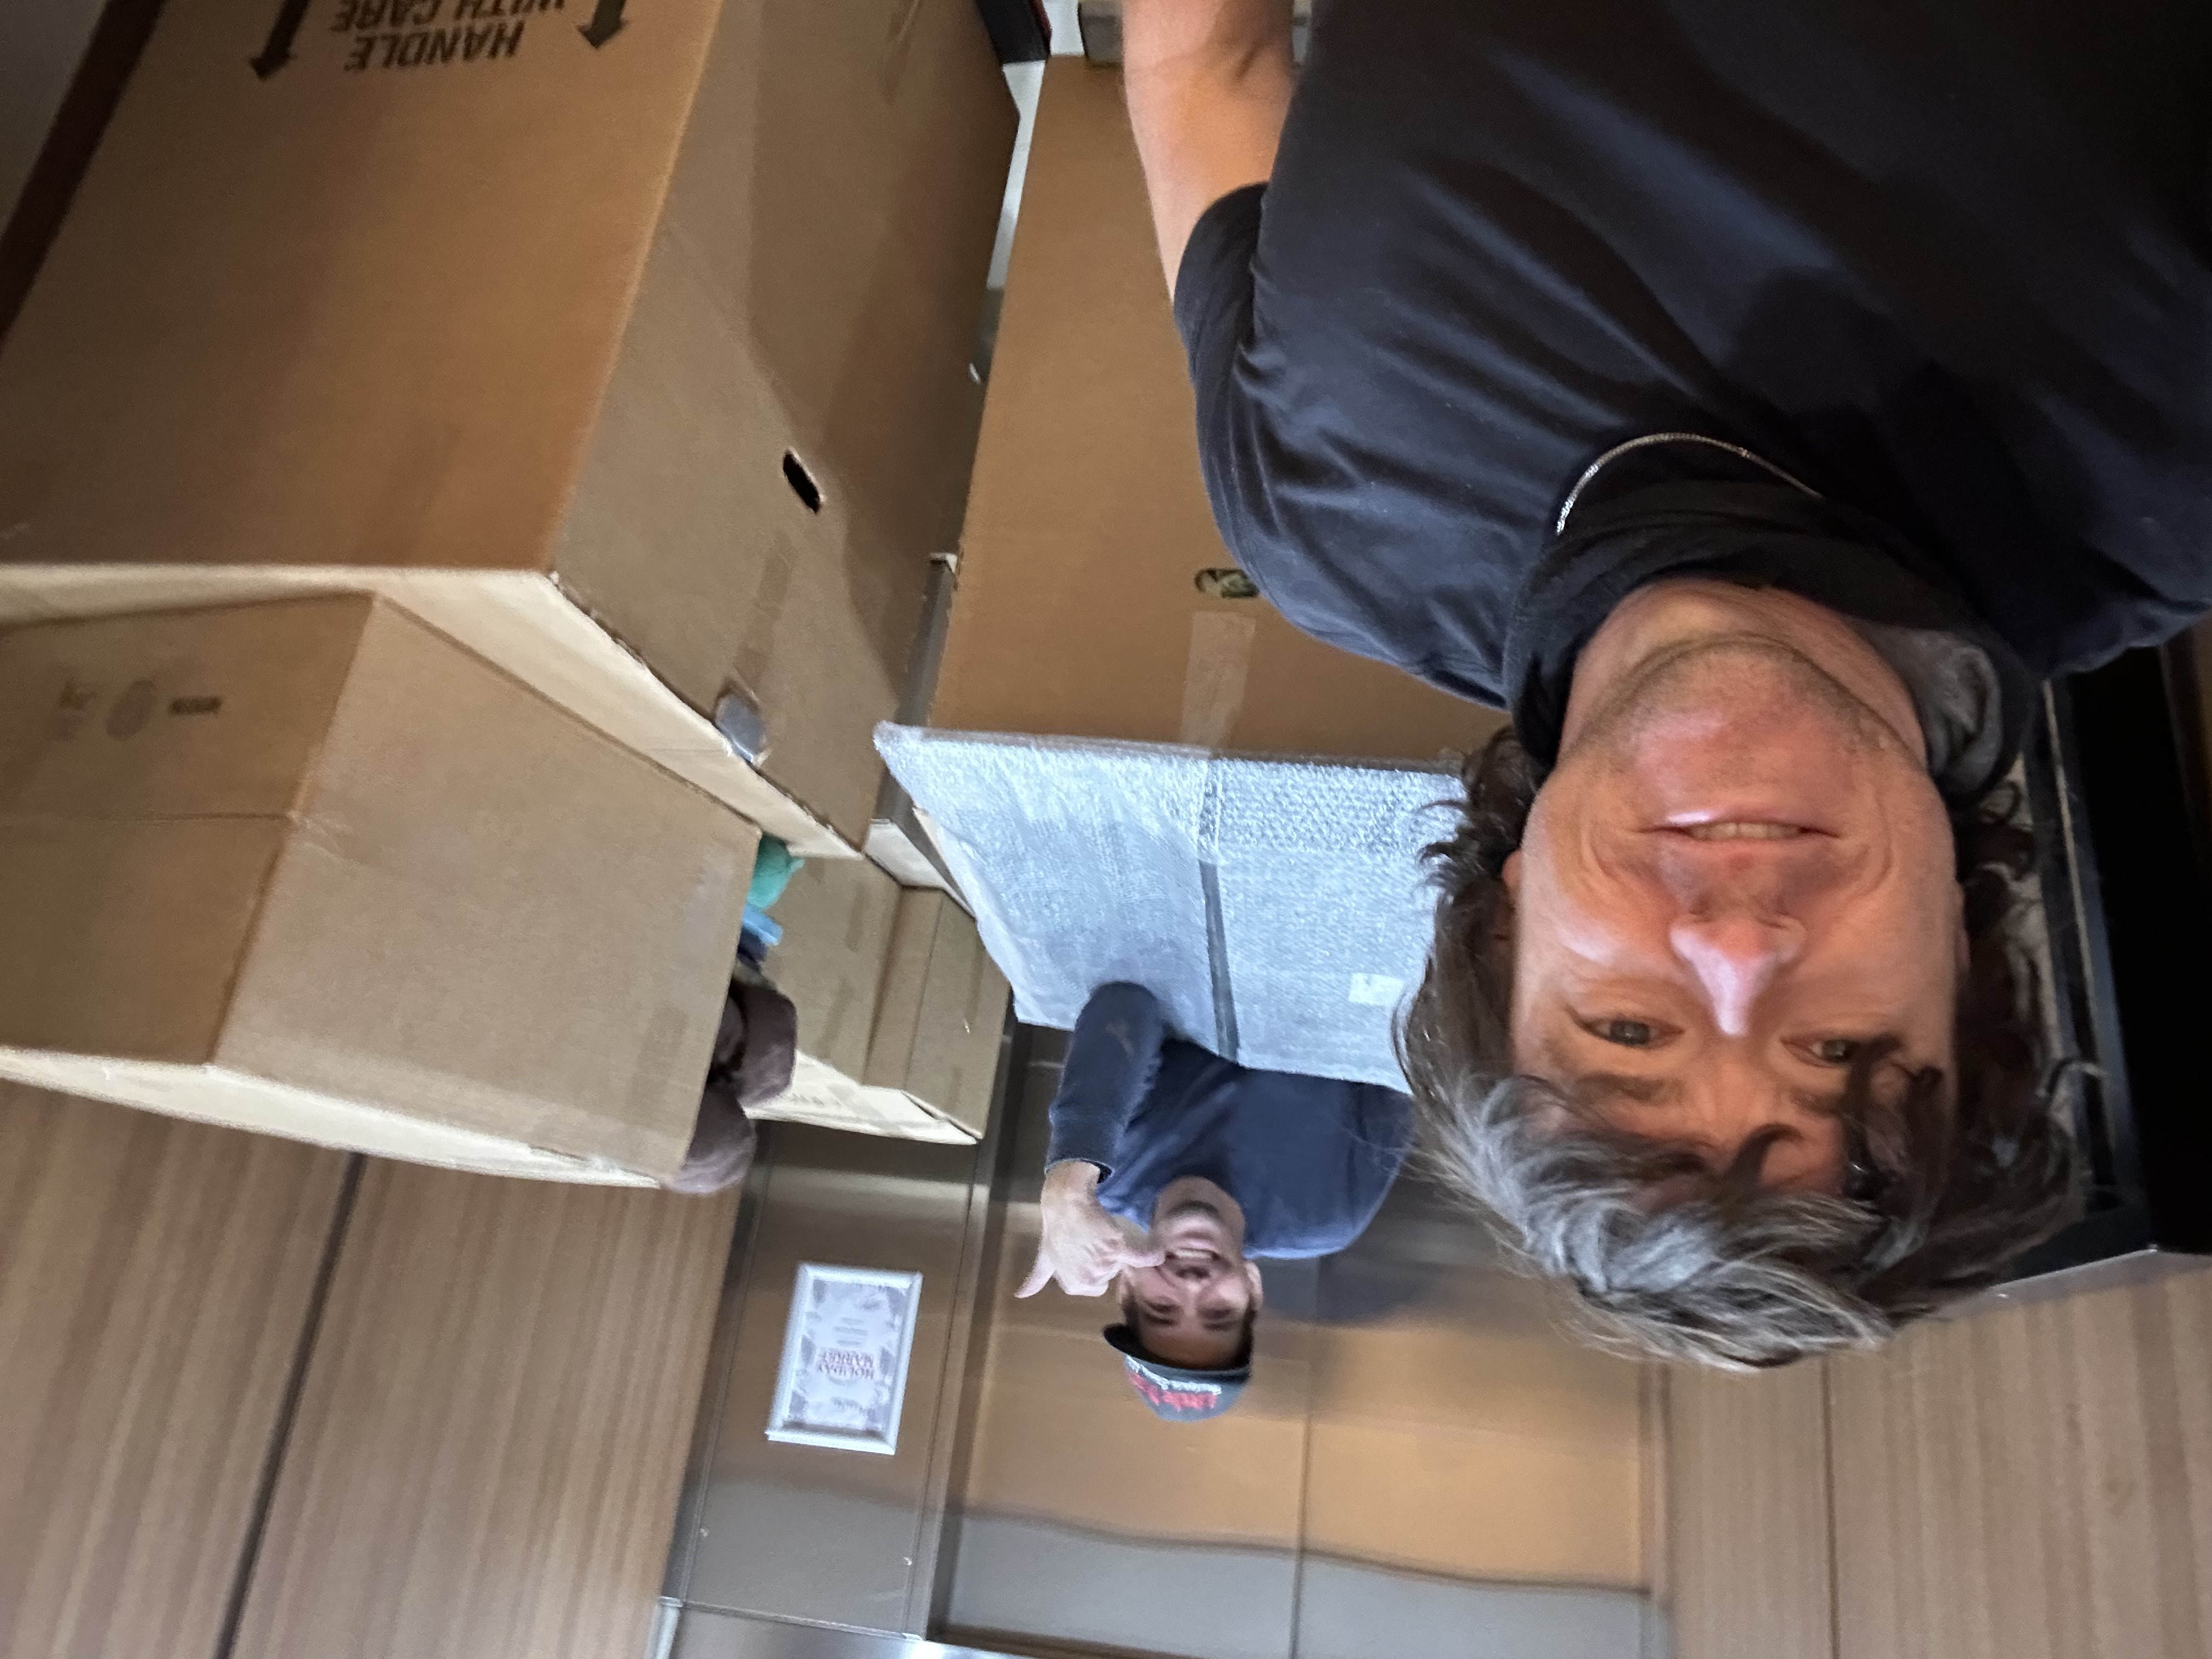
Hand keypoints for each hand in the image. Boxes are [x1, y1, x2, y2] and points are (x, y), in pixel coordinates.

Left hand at [1016, 1162, 1165, 1297]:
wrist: (1065, 1202)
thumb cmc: (1055, 1228)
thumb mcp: (1043, 1256)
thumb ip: (1036, 1278)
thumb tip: (1019, 1294)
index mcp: (1074, 1285)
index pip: (1097, 1286)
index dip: (1094, 1268)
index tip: (1086, 1252)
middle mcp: (1089, 1279)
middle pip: (1110, 1274)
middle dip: (1104, 1258)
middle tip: (1090, 1240)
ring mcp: (1104, 1264)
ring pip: (1122, 1262)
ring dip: (1115, 1248)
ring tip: (1098, 1232)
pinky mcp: (1116, 1246)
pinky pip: (1139, 1256)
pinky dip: (1149, 1255)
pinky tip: (1158, 1254)